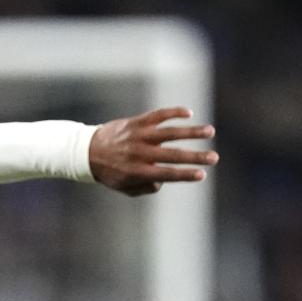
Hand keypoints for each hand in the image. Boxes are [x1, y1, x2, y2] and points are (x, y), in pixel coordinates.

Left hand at [88, 107, 216, 195]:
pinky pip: (158, 115)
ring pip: (170, 132)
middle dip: (196, 157)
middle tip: (214, 158)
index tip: (202, 174)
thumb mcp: (126, 188)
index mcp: (138, 172)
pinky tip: (189, 114)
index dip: (186, 174)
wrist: (87, 151)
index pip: (168, 174)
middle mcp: (140, 153)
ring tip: (210, 132)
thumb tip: (165, 178)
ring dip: (192, 132)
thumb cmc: (110, 173)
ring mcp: (139, 135)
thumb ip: (147, 187)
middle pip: (173, 155)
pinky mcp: (136, 122)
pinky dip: (174, 113)